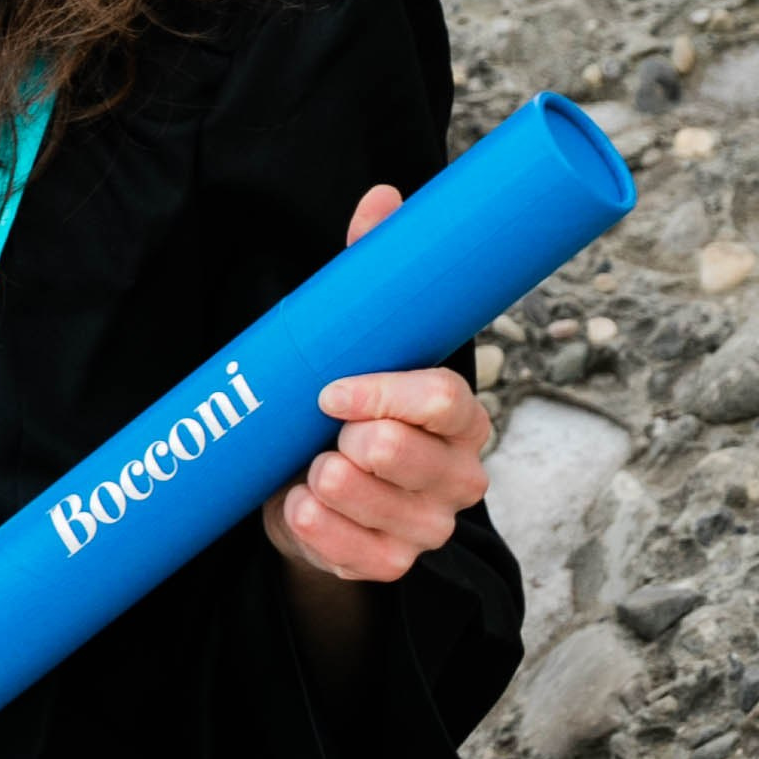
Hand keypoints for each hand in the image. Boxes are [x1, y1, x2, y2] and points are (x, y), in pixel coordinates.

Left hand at [261, 184, 492, 585]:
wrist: (307, 485)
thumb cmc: (338, 402)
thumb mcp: (353, 337)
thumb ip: (371, 271)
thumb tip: (385, 196)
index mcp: (458, 413)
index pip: (446, 401)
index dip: (388, 395)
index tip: (332, 390)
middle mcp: (459, 471)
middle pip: (416, 458)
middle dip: (359, 446)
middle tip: (325, 436)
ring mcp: (429, 524)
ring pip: (389, 513)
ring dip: (333, 490)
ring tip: (309, 470)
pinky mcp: (391, 563)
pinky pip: (362, 558)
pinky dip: (320, 532)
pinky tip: (299, 509)